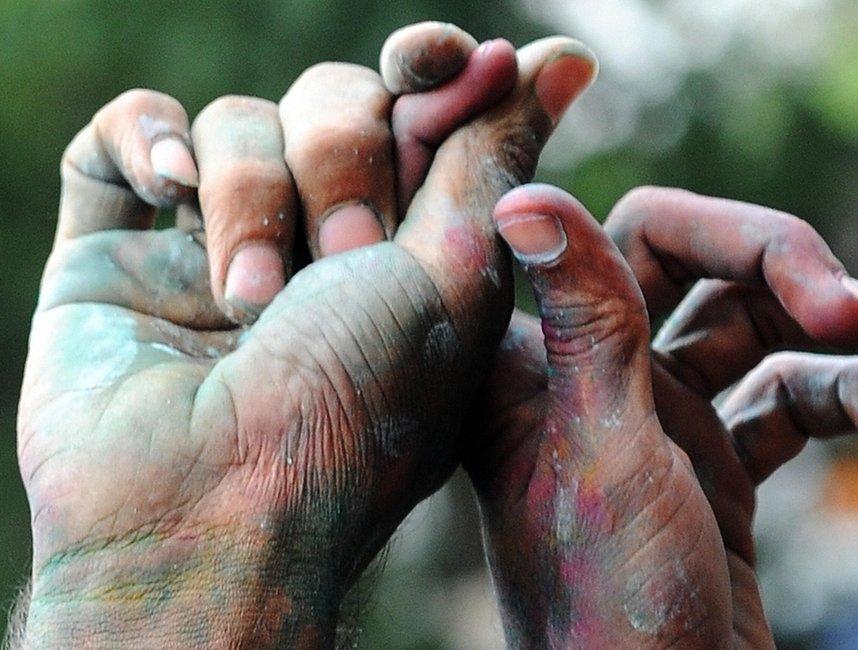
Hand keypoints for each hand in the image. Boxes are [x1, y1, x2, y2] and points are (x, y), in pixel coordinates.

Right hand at [17, 23, 596, 646]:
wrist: (217, 513)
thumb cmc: (358, 404)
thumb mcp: (459, 268)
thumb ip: (498, 153)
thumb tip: (561, 58)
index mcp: (405, 250)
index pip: (418, 114)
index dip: (431, 70)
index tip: (439, 58)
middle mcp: (313, 245)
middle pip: (331, 105)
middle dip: (346, 158)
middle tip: (352, 253)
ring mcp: (215, 249)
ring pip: (235, 123)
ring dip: (254, 195)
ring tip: (253, 301)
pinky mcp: (119, 255)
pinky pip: (127, 135)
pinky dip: (149, 139)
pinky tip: (170, 190)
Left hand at [465, 184, 857, 646]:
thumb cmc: (611, 610)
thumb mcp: (604, 452)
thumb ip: (582, 322)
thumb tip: (520, 198)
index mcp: (549, 359)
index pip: (640, 236)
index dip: (726, 231)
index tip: (814, 278)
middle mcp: (601, 375)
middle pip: (714, 271)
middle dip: (803, 281)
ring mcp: (662, 419)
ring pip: (769, 336)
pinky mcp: (717, 467)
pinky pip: (794, 403)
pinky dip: (857, 403)